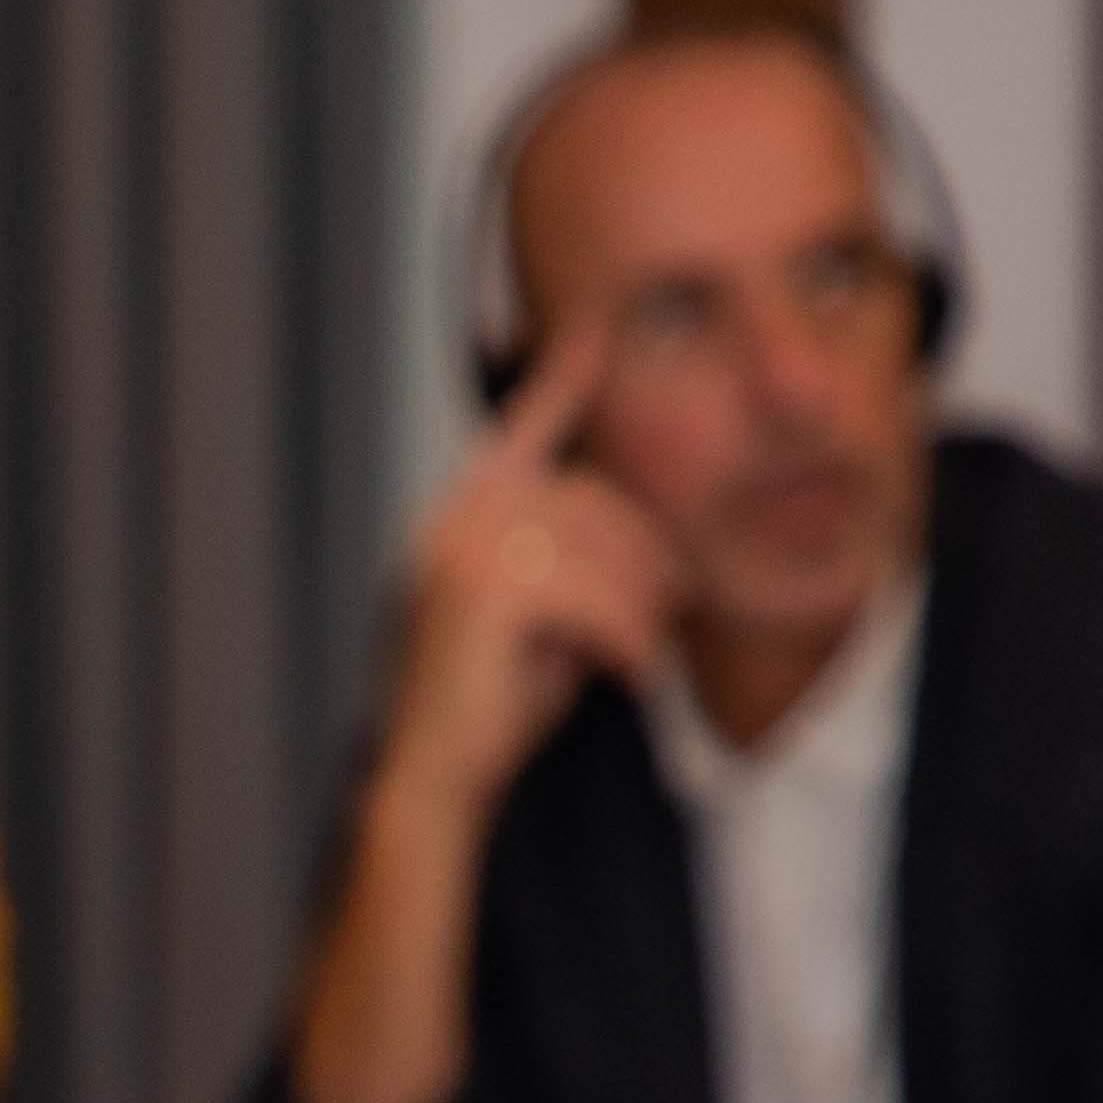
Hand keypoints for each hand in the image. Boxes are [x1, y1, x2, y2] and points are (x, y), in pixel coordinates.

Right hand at [376, 329, 676, 821]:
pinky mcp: (483, 591)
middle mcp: (458, 515)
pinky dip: (628, 640)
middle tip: (671, 615)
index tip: (600, 326)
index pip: (526, 427)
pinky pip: (594, 597)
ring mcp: (464, 547)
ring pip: (602, 551)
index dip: (565, 375)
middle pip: (594, 501)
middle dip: (648, 558)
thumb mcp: (546, 616)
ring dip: (643, 608)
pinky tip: (632, 677)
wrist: (432, 776)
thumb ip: (576, 561)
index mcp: (464, 511)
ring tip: (645, 656)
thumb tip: (651, 543)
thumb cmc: (493, 703)